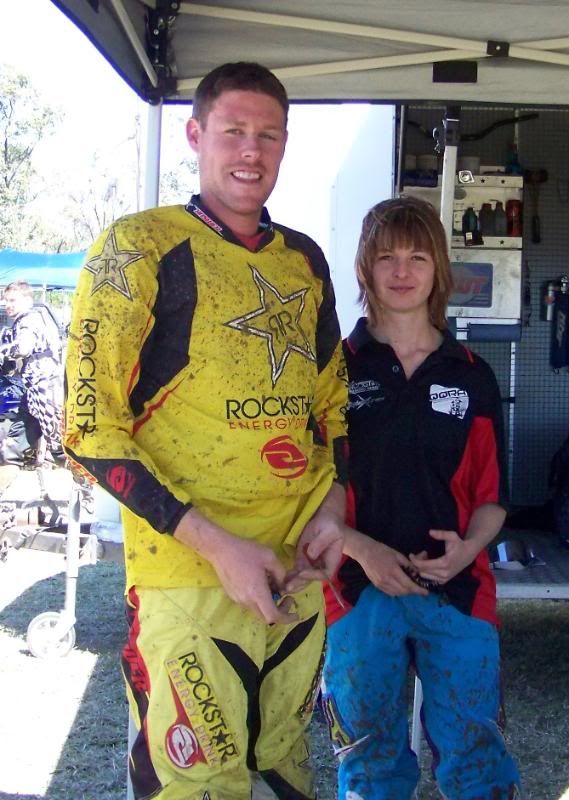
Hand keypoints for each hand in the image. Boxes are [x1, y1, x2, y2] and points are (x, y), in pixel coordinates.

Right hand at [173, 509, 297, 624]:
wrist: (220, 549)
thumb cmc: (245, 551)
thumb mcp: (270, 557)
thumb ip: (281, 574)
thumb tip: (283, 586)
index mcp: (257, 593)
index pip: (273, 616)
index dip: (287, 618)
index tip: (295, 613)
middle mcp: (246, 601)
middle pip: (266, 617)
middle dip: (279, 611)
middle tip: (286, 597)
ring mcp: (238, 599)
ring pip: (257, 610)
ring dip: (268, 604)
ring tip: (271, 585)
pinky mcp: (232, 595)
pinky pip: (249, 603)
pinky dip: (258, 599)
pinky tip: (259, 583)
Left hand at [284, 505, 344, 592]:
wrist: (324, 520)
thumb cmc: (330, 525)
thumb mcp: (329, 531)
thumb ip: (321, 542)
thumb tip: (311, 554)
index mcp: (332, 560)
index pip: (324, 574)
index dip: (313, 576)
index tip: (301, 573)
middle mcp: (321, 566)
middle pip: (312, 579)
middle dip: (300, 584)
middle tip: (288, 587)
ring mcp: (311, 564)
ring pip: (302, 578)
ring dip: (293, 583)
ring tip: (281, 588)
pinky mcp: (302, 559)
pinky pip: (296, 571)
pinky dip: (289, 577)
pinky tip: (280, 580)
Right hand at [348, 531, 428, 595]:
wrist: (365, 552)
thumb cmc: (382, 551)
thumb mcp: (398, 555)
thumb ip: (408, 565)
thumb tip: (418, 573)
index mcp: (393, 570)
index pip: (409, 585)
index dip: (419, 590)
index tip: (426, 593)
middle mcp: (387, 579)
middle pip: (404, 591)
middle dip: (413, 592)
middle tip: (419, 589)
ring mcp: (381, 584)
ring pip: (398, 593)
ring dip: (406, 592)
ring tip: (410, 587)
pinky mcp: (377, 586)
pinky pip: (391, 593)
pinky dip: (398, 592)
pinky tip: (400, 587)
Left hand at [409, 529, 477, 583]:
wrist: (468, 555)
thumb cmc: (459, 545)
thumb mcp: (452, 536)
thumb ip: (441, 534)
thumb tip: (430, 532)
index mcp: (444, 563)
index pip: (424, 566)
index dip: (415, 560)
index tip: (411, 554)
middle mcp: (444, 574)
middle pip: (422, 571)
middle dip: (418, 562)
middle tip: (422, 553)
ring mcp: (444, 579)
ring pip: (424, 575)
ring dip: (422, 567)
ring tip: (427, 558)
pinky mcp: (444, 581)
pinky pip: (429, 578)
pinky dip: (426, 572)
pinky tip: (430, 564)